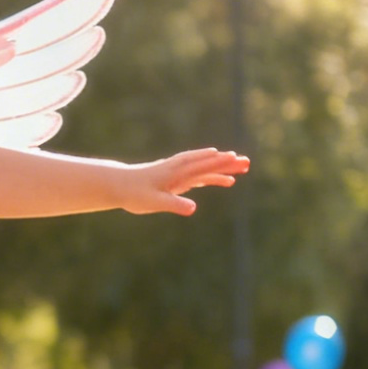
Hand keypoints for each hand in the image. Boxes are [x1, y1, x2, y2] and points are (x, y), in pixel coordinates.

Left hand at [110, 147, 247, 215]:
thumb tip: (193, 208)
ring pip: (206, 168)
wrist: (119, 185)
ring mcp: (179, 172)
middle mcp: (180, 169)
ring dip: (224, 168)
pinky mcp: (178, 178)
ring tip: (243, 169)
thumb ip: (174, 204)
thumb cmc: (134, 194)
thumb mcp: (154, 202)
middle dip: (228, 162)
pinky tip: (225, 180)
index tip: (236, 160)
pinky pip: (200, 176)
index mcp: (176, 173)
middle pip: (208, 164)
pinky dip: (213, 177)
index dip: (219, 164)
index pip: (202, 167)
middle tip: (248, 162)